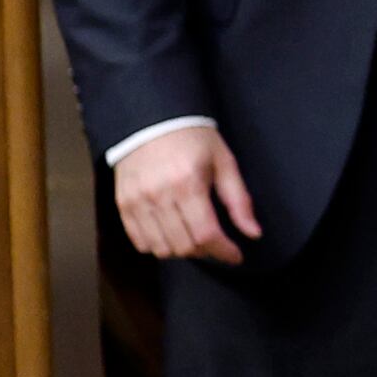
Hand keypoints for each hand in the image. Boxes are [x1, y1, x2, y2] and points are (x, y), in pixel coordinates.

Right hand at [117, 126, 258, 263]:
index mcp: (188, 184)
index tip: (236, 256)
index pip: (205, 234)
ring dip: (182, 251)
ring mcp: (136, 202)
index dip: (223, 251)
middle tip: (217, 244)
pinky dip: (158, 246)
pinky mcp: (122, 205)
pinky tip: (172, 235)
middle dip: (206, 251)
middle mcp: (159, 196)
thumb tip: (253, 233)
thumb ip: (239, 200)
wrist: (151, 120)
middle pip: (183, 245)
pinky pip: (139, 241)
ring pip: (160, 248)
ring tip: (196, 239)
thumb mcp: (224, 162)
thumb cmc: (194, 139)